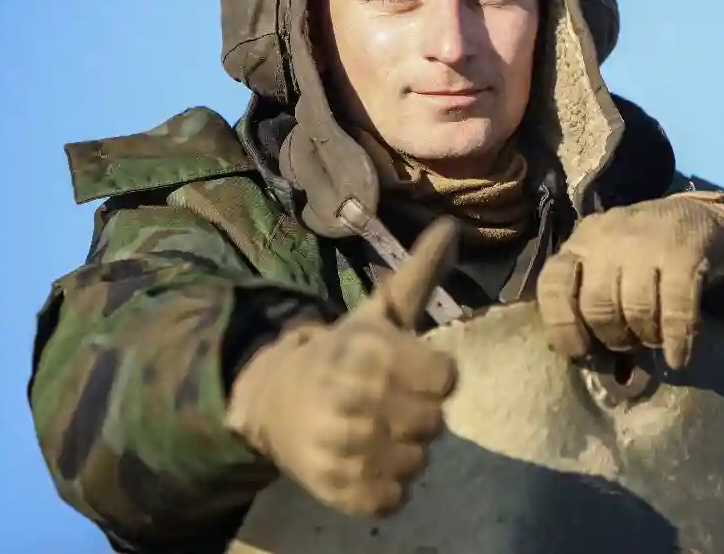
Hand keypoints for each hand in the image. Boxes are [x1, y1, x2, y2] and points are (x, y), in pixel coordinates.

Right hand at [225, 218, 460, 516]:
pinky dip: (385, 485)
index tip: (406, 371)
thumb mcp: (378, 313)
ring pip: (418, 462)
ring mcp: (345, 449)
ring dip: (403, 450)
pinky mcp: (337, 490)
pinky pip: (394, 498)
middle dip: (416, 414)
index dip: (432, 378)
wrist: (272, 402)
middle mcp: (357, 400)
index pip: (446, 380)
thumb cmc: (342, 354)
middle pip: (435, 424)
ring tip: (373, 429)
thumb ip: (420, 273)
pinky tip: (363, 460)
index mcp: (370, 353)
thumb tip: (452, 225)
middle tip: (386, 402)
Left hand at [536, 193, 723, 369]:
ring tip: (654, 340)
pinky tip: (678, 356)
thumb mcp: (608, 262)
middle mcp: (608, 237)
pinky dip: (677, 339)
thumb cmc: (646, 251)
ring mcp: (646, 241)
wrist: (704, 217)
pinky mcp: (685, 252)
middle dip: (613, 338)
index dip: (562, 324)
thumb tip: (582, 357)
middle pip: (598, 305)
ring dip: (646, 337)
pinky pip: (675, 309)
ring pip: (636, 309)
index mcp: (582, 241)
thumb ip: (590, 296)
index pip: (554, 284)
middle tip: (629, 344)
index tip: (580, 351)